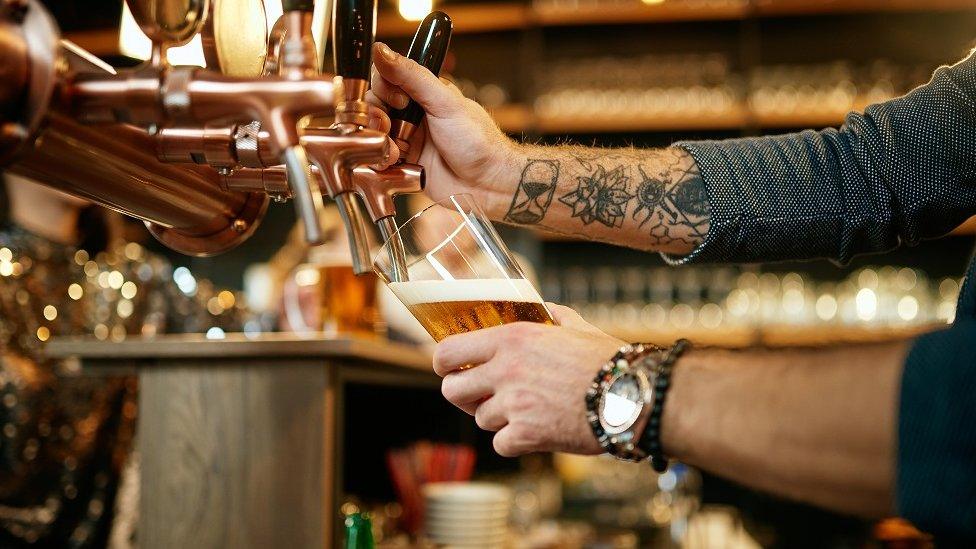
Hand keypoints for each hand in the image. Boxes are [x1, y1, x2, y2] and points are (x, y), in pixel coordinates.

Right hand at [368, 42, 519, 212]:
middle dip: (376, 117)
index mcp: (422, 94)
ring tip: (395, 151)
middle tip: (389, 126)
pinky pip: (377, 159)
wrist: (488, 183)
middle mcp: (412, 115)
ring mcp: (406, 140)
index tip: (400, 101)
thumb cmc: (477, 141)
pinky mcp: (403, 164)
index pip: (385, 80)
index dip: (384, 89)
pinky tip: (394, 162)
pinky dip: (379, 160)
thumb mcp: (443, 102)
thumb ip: (412, 76)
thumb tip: (382, 50)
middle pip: (374, 107)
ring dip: (378, 140)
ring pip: (373, 133)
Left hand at [432, 304, 624, 456]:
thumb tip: (545, 310)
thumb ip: (552, 317)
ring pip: (480, 419)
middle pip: (452, 390)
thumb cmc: (609, 361)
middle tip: (480, 396)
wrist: (633, 396)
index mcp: (512, 338)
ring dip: (497, 419)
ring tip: (525, 411)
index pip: (448, 351)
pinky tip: (535, 432)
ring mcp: (514, 404)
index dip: (444, 364)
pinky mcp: (527, 435)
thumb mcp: (576, 327)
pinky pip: (500, 444)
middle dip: (463, 395)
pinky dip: (514, 442)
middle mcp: (506, 369)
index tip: (450, 369)